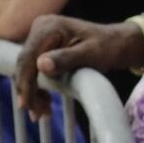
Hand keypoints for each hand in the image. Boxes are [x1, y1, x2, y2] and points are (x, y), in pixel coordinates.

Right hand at [15, 15, 143, 118]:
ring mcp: (40, 39)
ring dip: (33, 93)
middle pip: (24, 66)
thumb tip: (41, 65)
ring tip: (43, 113)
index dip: (26, 83)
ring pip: (27, 71)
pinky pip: (34, 71)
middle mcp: (40, 29)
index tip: (26, 105)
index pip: (28, 58)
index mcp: (48, 27)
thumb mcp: (91, 53)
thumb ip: (66, 58)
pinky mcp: (43, 48)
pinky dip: (38, 88)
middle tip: (37, 115)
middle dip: (29, 92)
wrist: (119, 43)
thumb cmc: (109, 46)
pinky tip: (45, 103)